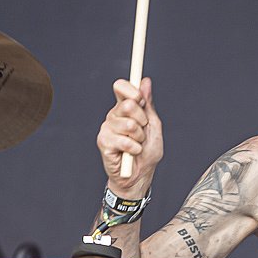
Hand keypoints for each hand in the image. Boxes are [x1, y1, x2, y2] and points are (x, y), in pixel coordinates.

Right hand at [97, 77, 162, 195]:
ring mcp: (107, 128)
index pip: (121, 87)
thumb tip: (145, 81)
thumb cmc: (147, 152)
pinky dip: (134, 149)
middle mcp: (113, 115)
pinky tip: (131, 153)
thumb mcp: (153, 126)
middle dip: (142, 120)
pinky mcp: (103, 142)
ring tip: (137, 145)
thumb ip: (148, 105)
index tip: (141, 100)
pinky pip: (125, 140)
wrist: (140, 175)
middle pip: (127, 104)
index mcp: (124, 108)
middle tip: (142, 132)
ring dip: (139, 138)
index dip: (132, 90)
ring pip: (129, 124)